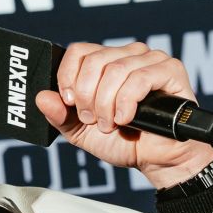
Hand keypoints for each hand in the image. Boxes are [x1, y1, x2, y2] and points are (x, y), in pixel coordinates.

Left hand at [33, 41, 212, 188]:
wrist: (156, 161)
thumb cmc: (124, 142)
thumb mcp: (82, 132)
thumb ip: (61, 115)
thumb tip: (42, 97)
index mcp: (107, 63)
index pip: (79, 51)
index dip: (68, 77)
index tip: (70, 102)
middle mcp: (128, 55)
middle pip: (94, 60)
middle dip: (87, 96)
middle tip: (93, 119)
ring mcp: (151, 60)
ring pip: (115, 70)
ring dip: (107, 104)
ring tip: (111, 124)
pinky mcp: (170, 70)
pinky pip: (140, 77)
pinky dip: (126, 102)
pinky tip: (126, 118)